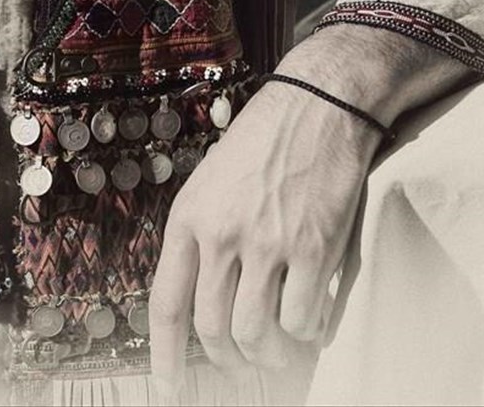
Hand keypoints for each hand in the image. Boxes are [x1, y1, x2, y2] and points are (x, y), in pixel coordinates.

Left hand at [147, 76, 379, 389]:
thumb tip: (203, 299)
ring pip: (255, 335)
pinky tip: (311, 322)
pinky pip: (302, 320)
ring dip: (269, 354)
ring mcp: (267, 243)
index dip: (166, 357)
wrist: (317, 105)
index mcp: (189, 217)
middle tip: (242, 363)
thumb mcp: (211, 182)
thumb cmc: (265, 142)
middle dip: (228, 359)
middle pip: (212, 329)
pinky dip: (306, 334)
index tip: (171, 389)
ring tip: (279, 348)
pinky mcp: (312, 249)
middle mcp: (221, 234)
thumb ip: (203, 236)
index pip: (167, 303)